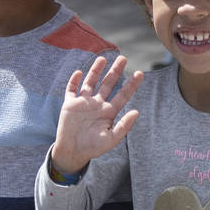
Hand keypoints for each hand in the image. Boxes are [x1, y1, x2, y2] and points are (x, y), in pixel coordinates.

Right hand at [50, 55, 142, 175]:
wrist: (72, 152)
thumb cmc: (92, 148)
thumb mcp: (111, 139)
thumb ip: (124, 126)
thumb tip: (137, 112)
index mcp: (109, 112)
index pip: (122, 95)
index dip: (131, 85)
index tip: (139, 73)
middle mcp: (97, 104)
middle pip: (108, 84)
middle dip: (115, 71)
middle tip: (123, 58)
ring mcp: (83, 103)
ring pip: (91, 82)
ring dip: (96, 71)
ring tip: (103, 58)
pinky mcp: (70, 104)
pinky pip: (71, 89)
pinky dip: (74, 81)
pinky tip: (79, 72)